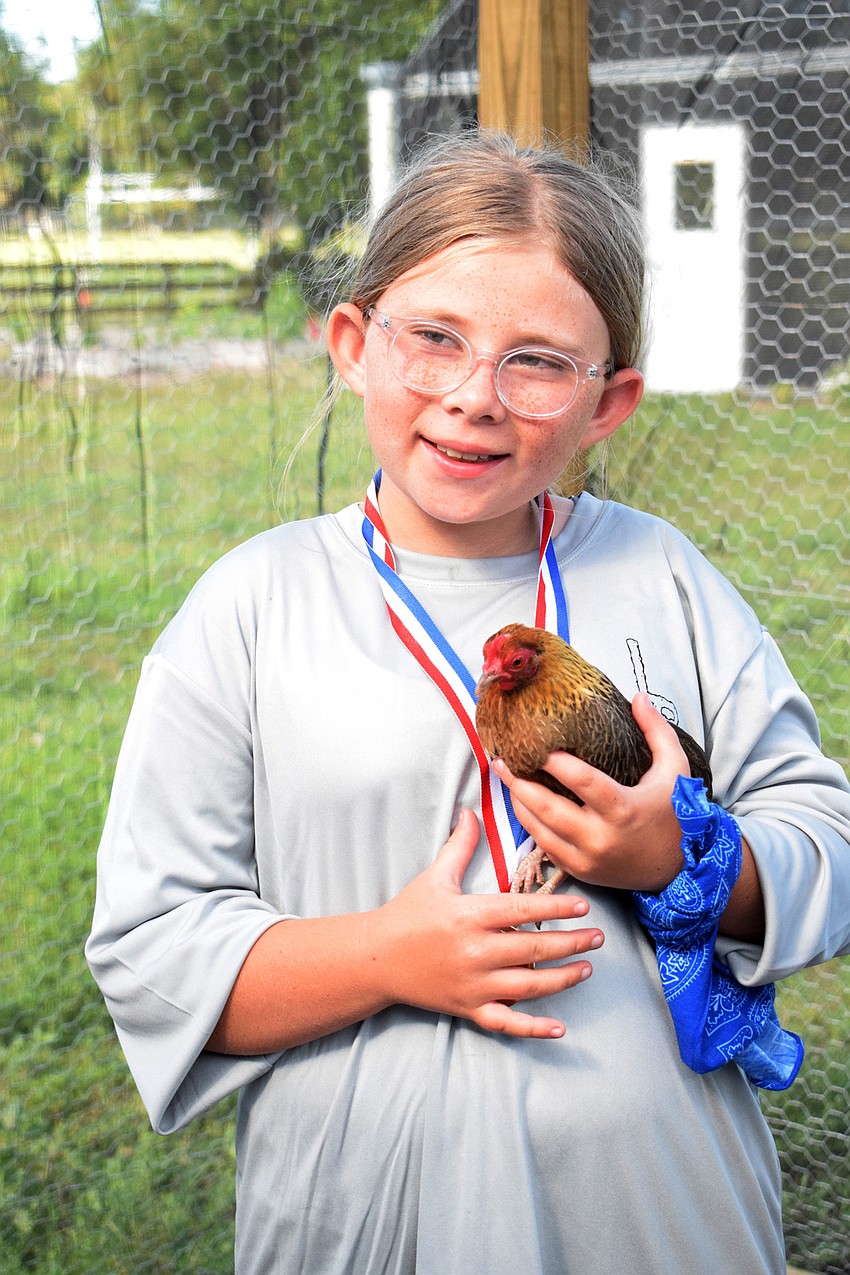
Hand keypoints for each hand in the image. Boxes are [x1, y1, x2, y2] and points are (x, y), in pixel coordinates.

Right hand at [372, 808, 603, 1038]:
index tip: (583, 907)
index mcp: (469, 916)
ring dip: (562, 979)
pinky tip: (559, 1028)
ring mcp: (473, 984)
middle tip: (598, 938)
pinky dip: (533, 1028)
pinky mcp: (468, 1008)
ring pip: (528, 986)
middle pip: (533, 950)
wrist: (375, 959)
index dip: (555, 909)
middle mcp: (474, 951)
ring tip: (586, 968)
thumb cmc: (407, 914)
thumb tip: (471, 810)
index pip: (522, 911)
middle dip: (571, 944)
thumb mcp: (434, 877)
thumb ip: (459, 846)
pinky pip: (506, 1022)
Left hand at [493, 693, 686, 892]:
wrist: (679, 869)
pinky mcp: (580, 871)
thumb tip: (639, 697)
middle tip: (501, 759)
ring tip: (505, 777)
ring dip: (518, 802)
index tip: (539, 745)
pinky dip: (530, 824)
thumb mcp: (675, 770)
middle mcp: (601, 838)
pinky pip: (545, 846)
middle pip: (548, 808)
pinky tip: (522, 804)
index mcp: (623, 810)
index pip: (582, 782)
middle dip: (520, 782)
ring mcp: (587, 859)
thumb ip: (657, 731)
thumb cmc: (675, 814)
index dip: (557, 763)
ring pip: (538, 829)